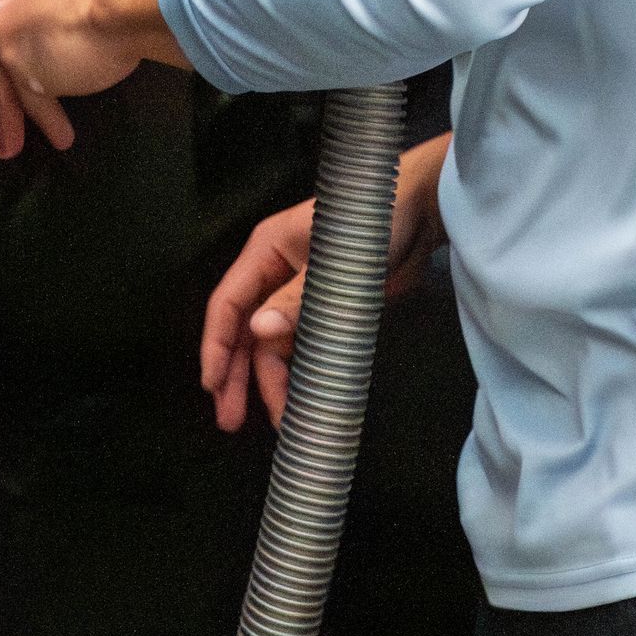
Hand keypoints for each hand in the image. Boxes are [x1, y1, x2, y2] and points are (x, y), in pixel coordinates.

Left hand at [0, 0, 185, 159]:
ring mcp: (2, 25)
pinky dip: (42, 117)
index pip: (1, 2)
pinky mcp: (15, 61)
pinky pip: (28, 95)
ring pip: (0, 75)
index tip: (2, 52)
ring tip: (13, 143)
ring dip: (10, 115)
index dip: (2, 32)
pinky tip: (58, 133)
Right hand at [199, 133, 450, 431]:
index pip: (228, 304)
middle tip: (231, 420)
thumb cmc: (373, 222)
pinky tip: (299, 400)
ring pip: (272, 345)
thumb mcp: (333, 262)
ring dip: (270, 382)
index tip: (212, 384)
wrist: (422, 214)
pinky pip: (301, 347)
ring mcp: (298, 294)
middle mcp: (274, 275)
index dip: (216, 346)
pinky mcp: (324, 310)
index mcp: (265, 252)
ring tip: (278, 421)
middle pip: (244, 331)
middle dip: (236, 376)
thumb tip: (258, 331)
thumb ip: (296, 299)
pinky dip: (298, 374)